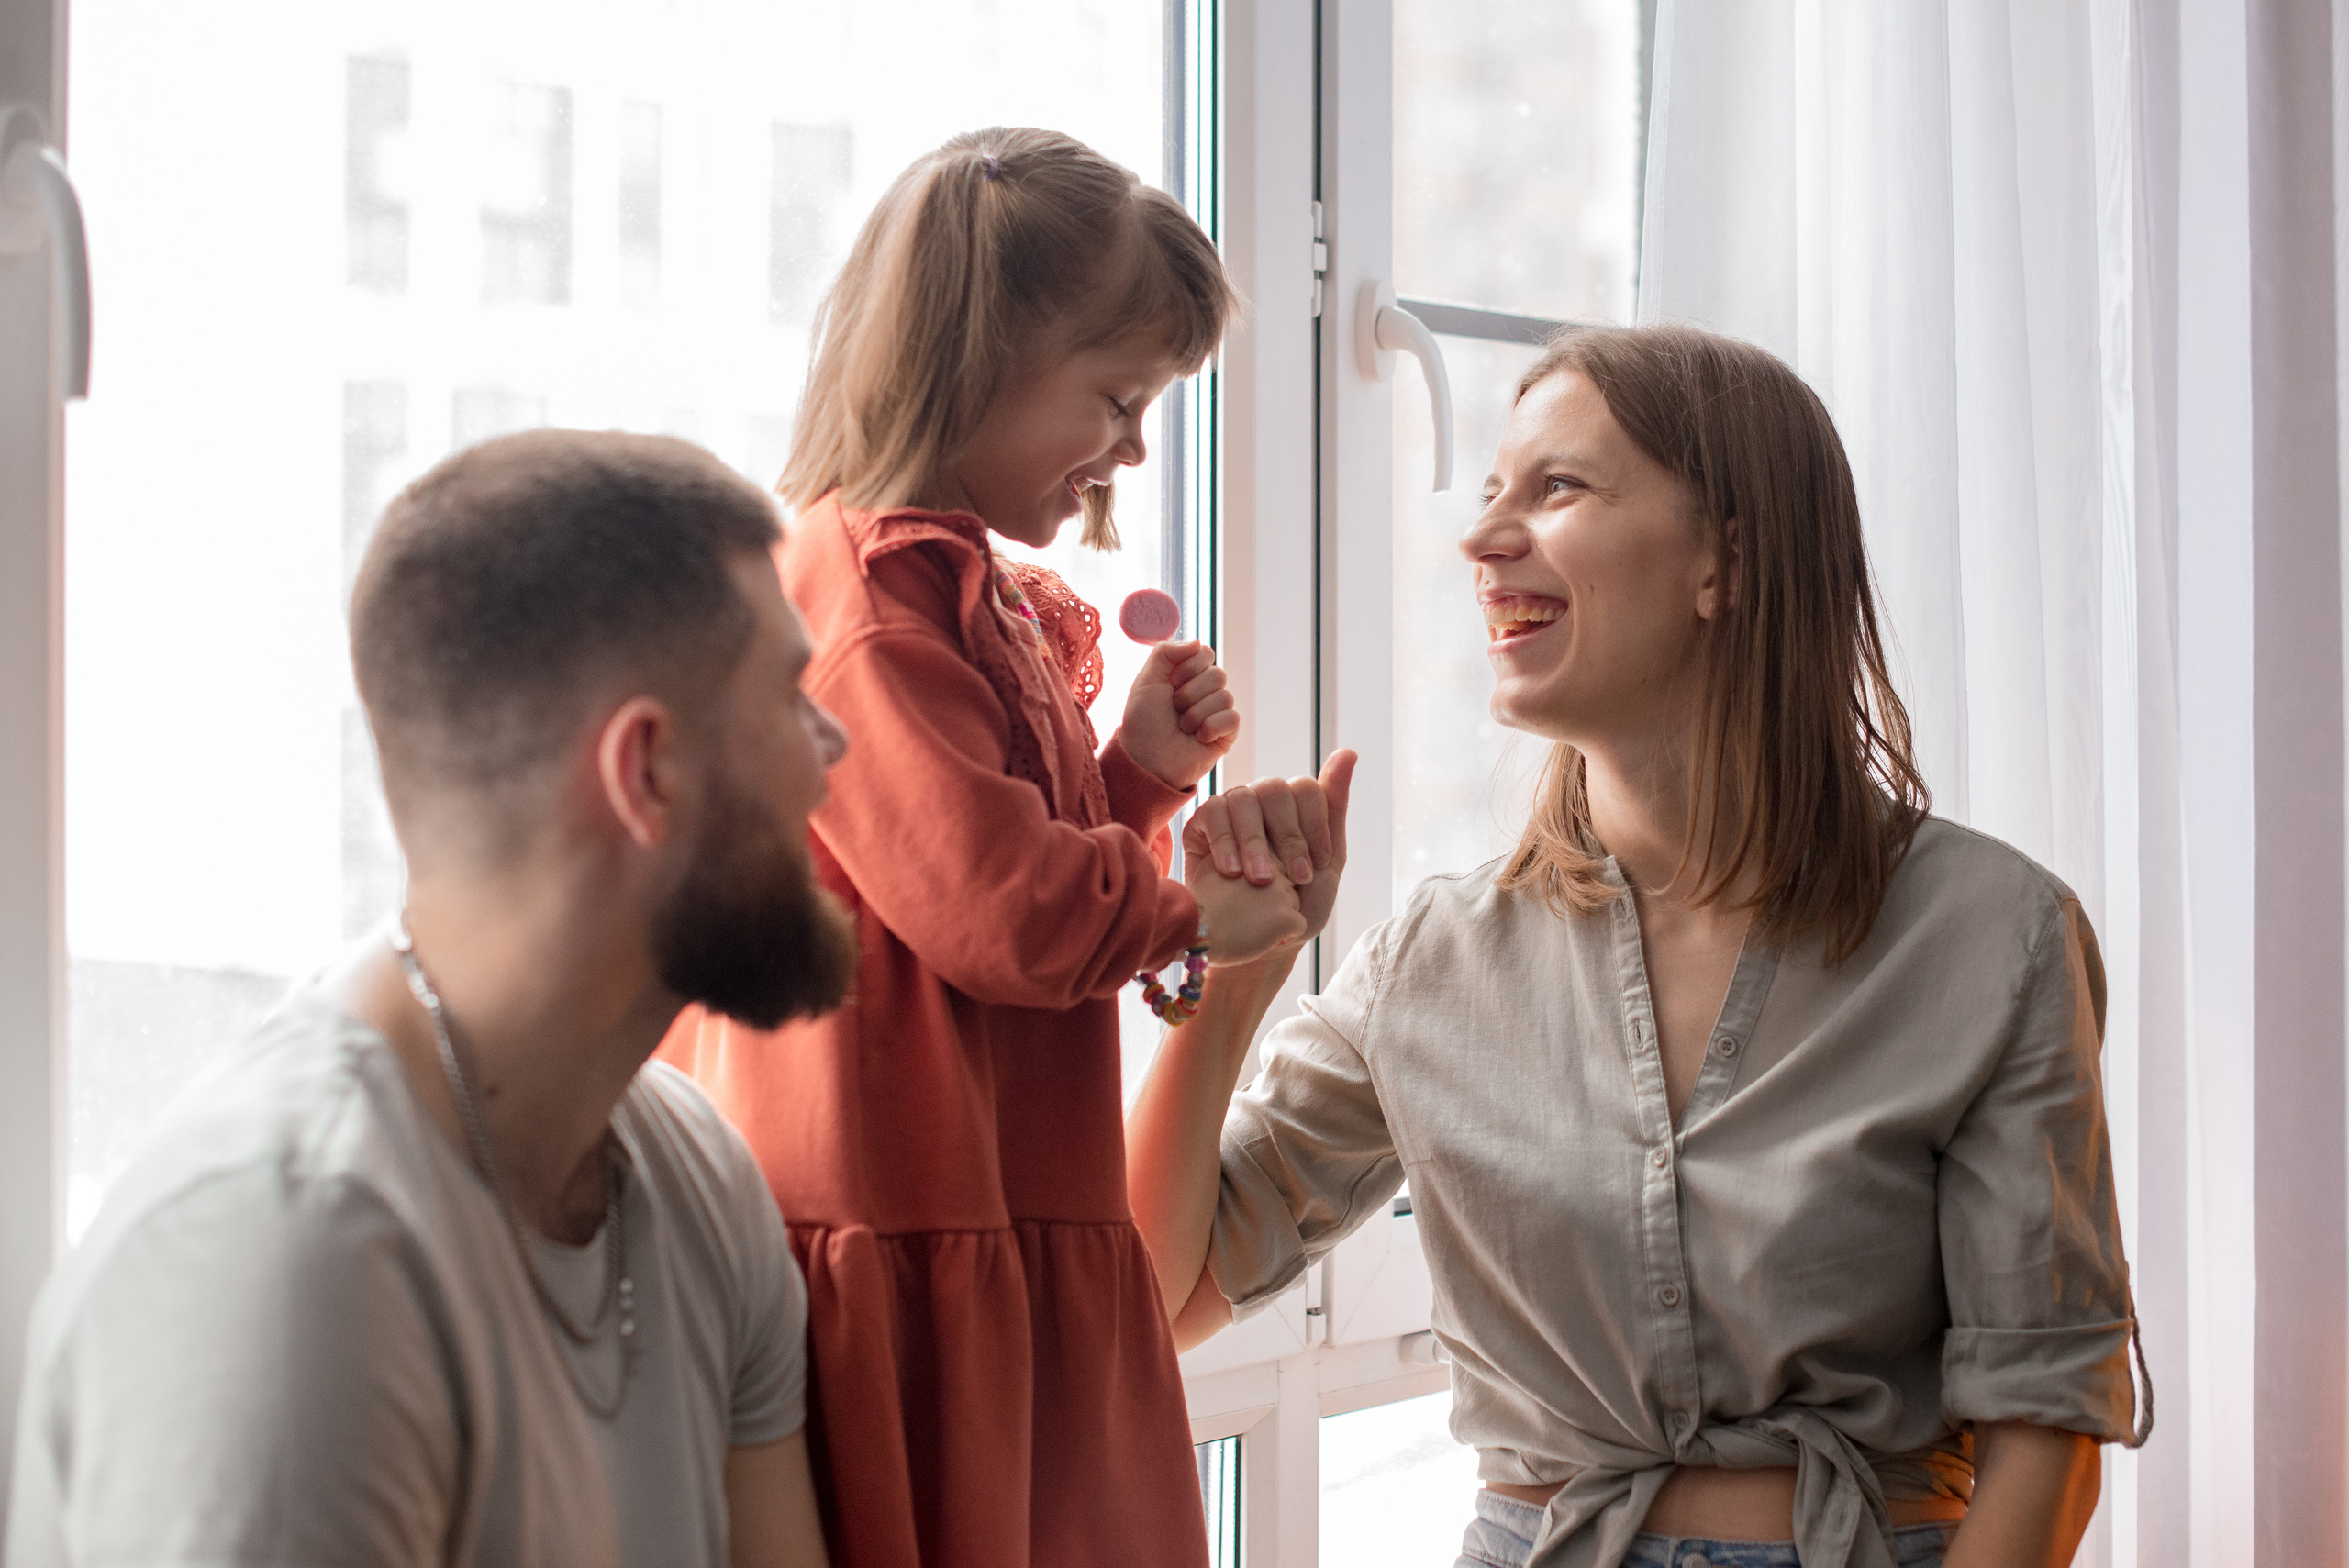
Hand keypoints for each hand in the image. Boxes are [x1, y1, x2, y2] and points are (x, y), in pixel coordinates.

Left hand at [1119, 640, 1237, 791]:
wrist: (1145, 759)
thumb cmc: (1142, 722)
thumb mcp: (1146, 679)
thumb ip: (1166, 652)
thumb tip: (1198, 643)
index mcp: (1187, 675)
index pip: (1205, 653)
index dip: (1189, 667)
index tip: (1171, 683)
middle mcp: (1204, 691)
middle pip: (1217, 674)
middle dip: (1190, 693)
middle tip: (1174, 709)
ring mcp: (1217, 712)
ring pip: (1224, 696)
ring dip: (1196, 714)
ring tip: (1182, 728)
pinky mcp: (1226, 734)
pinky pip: (1232, 718)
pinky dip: (1211, 727)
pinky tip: (1198, 738)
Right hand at [1183, 750, 1355, 946]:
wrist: (1259, 942)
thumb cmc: (1296, 904)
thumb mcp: (1327, 861)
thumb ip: (1334, 807)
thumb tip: (1348, 751)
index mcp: (1295, 806)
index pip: (1306, 790)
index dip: (1315, 827)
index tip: (1318, 866)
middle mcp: (1262, 800)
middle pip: (1275, 790)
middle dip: (1288, 837)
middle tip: (1294, 879)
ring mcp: (1231, 809)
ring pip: (1243, 800)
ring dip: (1256, 843)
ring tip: (1260, 881)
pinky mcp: (1201, 824)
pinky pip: (1211, 813)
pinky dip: (1225, 842)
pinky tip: (1231, 871)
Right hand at [1186, 858, 1306, 966]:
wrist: (1194, 935)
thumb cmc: (1201, 906)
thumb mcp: (1214, 865)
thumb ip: (1237, 852)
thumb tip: (1249, 851)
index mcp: (1255, 849)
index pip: (1275, 865)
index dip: (1260, 884)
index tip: (1241, 896)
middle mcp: (1272, 866)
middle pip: (1289, 883)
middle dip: (1274, 900)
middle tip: (1245, 911)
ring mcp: (1281, 891)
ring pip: (1295, 904)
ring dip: (1279, 916)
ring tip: (1249, 923)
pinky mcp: (1286, 916)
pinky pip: (1299, 925)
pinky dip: (1286, 935)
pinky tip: (1261, 936)